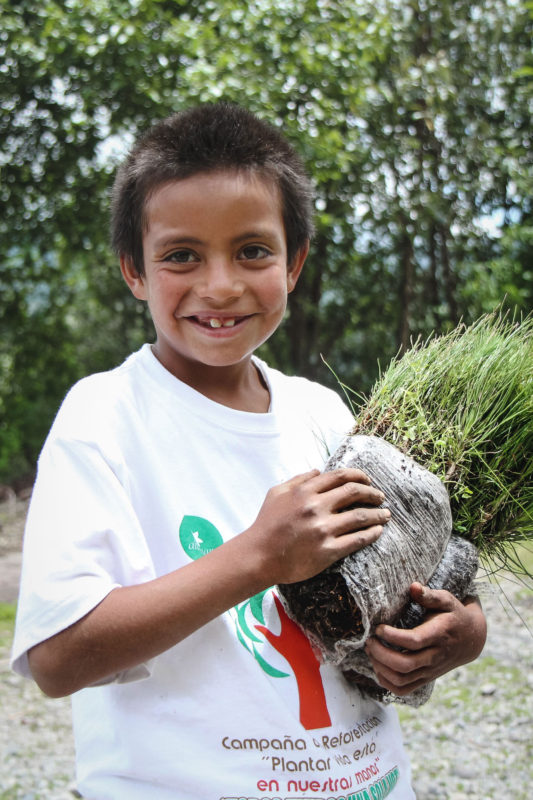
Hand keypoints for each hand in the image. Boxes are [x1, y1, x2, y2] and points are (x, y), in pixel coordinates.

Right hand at [248, 467, 389, 584]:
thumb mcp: (277, 493)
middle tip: (381, 497)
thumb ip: (298, 480)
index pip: (340, 476)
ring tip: (386, 515)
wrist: (259, 556)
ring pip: (360, 516)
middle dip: (372, 493)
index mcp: (305, 491)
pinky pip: (357, 540)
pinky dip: (372, 534)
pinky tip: (378, 531)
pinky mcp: (327, 551)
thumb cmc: (266, 524)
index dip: (359, 476)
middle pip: (354, 492)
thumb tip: (319, 471)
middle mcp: (316, 507)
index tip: (368, 481)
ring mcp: (323, 529)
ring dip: (378, 514)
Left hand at [364, 582, 486, 695]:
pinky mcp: (426, 678)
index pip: (413, 641)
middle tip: (369, 641)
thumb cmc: (454, 615)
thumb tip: (413, 587)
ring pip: (402, 680)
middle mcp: (435, 657)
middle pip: (405, 665)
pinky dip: (387, 682)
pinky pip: (403, 689)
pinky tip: (378, 667)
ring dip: (381, 668)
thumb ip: (430, 595)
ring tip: (371, 651)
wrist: (472, 640)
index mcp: (439, 635)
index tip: (378, 628)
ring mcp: (430, 671)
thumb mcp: (447, 600)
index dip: (392, 636)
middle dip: (381, 654)